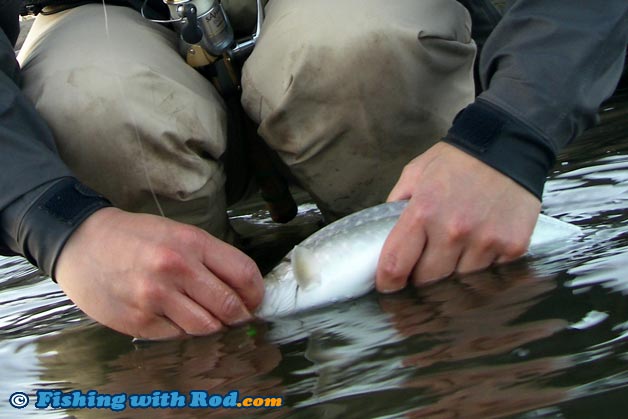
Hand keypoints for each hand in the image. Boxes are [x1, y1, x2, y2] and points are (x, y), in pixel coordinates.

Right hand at [54, 208, 263, 339]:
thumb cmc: (135, 237)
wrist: (83, 243)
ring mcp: (155, 297)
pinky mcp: (138, 321)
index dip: (256, 293)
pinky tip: (178, 318)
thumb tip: (242, 289)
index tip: (254, 300)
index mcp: (191, 243)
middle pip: (229, 306)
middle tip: (239, 317)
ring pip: (207, 328)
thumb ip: (211, 259)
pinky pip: (178, 336)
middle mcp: (176, 269)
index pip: (244, 274)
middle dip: (240, 316)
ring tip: (209, 318)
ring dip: (215, 327)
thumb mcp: (179, 233)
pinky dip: (185, 332)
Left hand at [376, 142, 540, 291]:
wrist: (510, 144)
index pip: (395, 266)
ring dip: (453, 273)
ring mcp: (485, 241)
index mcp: (423, 211)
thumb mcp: (415, 173)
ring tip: (454, 251)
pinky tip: (479, 246)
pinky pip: (490, 275)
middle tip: (423, 265)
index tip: (388, 286)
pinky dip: (481, 267)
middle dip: (420, 278)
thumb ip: (396, 206)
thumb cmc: (458, 160)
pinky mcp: (512, 247)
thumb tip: (384, 237)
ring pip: (459, 282)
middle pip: (427, 282)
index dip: (387, 283)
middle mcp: (453, 230)